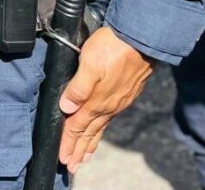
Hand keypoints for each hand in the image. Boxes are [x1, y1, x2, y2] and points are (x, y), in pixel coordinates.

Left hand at [59, 27, 155, 173]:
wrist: (142, 39)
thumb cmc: (113, 47)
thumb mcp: (89, 64)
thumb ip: (78, 87)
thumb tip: (67, 109)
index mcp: (97, 101)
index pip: (77, 126)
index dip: (68, 142)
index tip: (62, 158)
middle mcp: (108, 106)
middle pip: (89, 132)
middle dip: (79, 150)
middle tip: (71, 165)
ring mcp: (118, 101)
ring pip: (100, 127)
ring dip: (90, 143)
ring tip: (84, 156)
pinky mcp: (125, 94)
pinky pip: (109, 119)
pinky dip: (101, 130)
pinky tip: (100, 129)